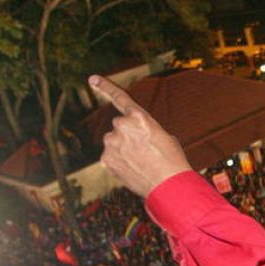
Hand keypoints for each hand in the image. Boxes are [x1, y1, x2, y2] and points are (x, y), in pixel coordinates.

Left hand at [88, 75, 191, 197]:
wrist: (168, 186)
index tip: (92, 79)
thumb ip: (144, 130)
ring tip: (141, 163)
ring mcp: (112, 143)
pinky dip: (119, 163)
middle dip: (128, 136)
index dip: (105, 87)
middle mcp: (122, 126)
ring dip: (123, 150)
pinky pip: (110, 158)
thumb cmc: (172, 161)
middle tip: (144, 151)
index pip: (119, 98)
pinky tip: (133, 170)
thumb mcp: (164, 136)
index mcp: (139, 117)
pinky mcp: (106, 160)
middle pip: (119, 126)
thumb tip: (136, 137)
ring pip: (114, 143)